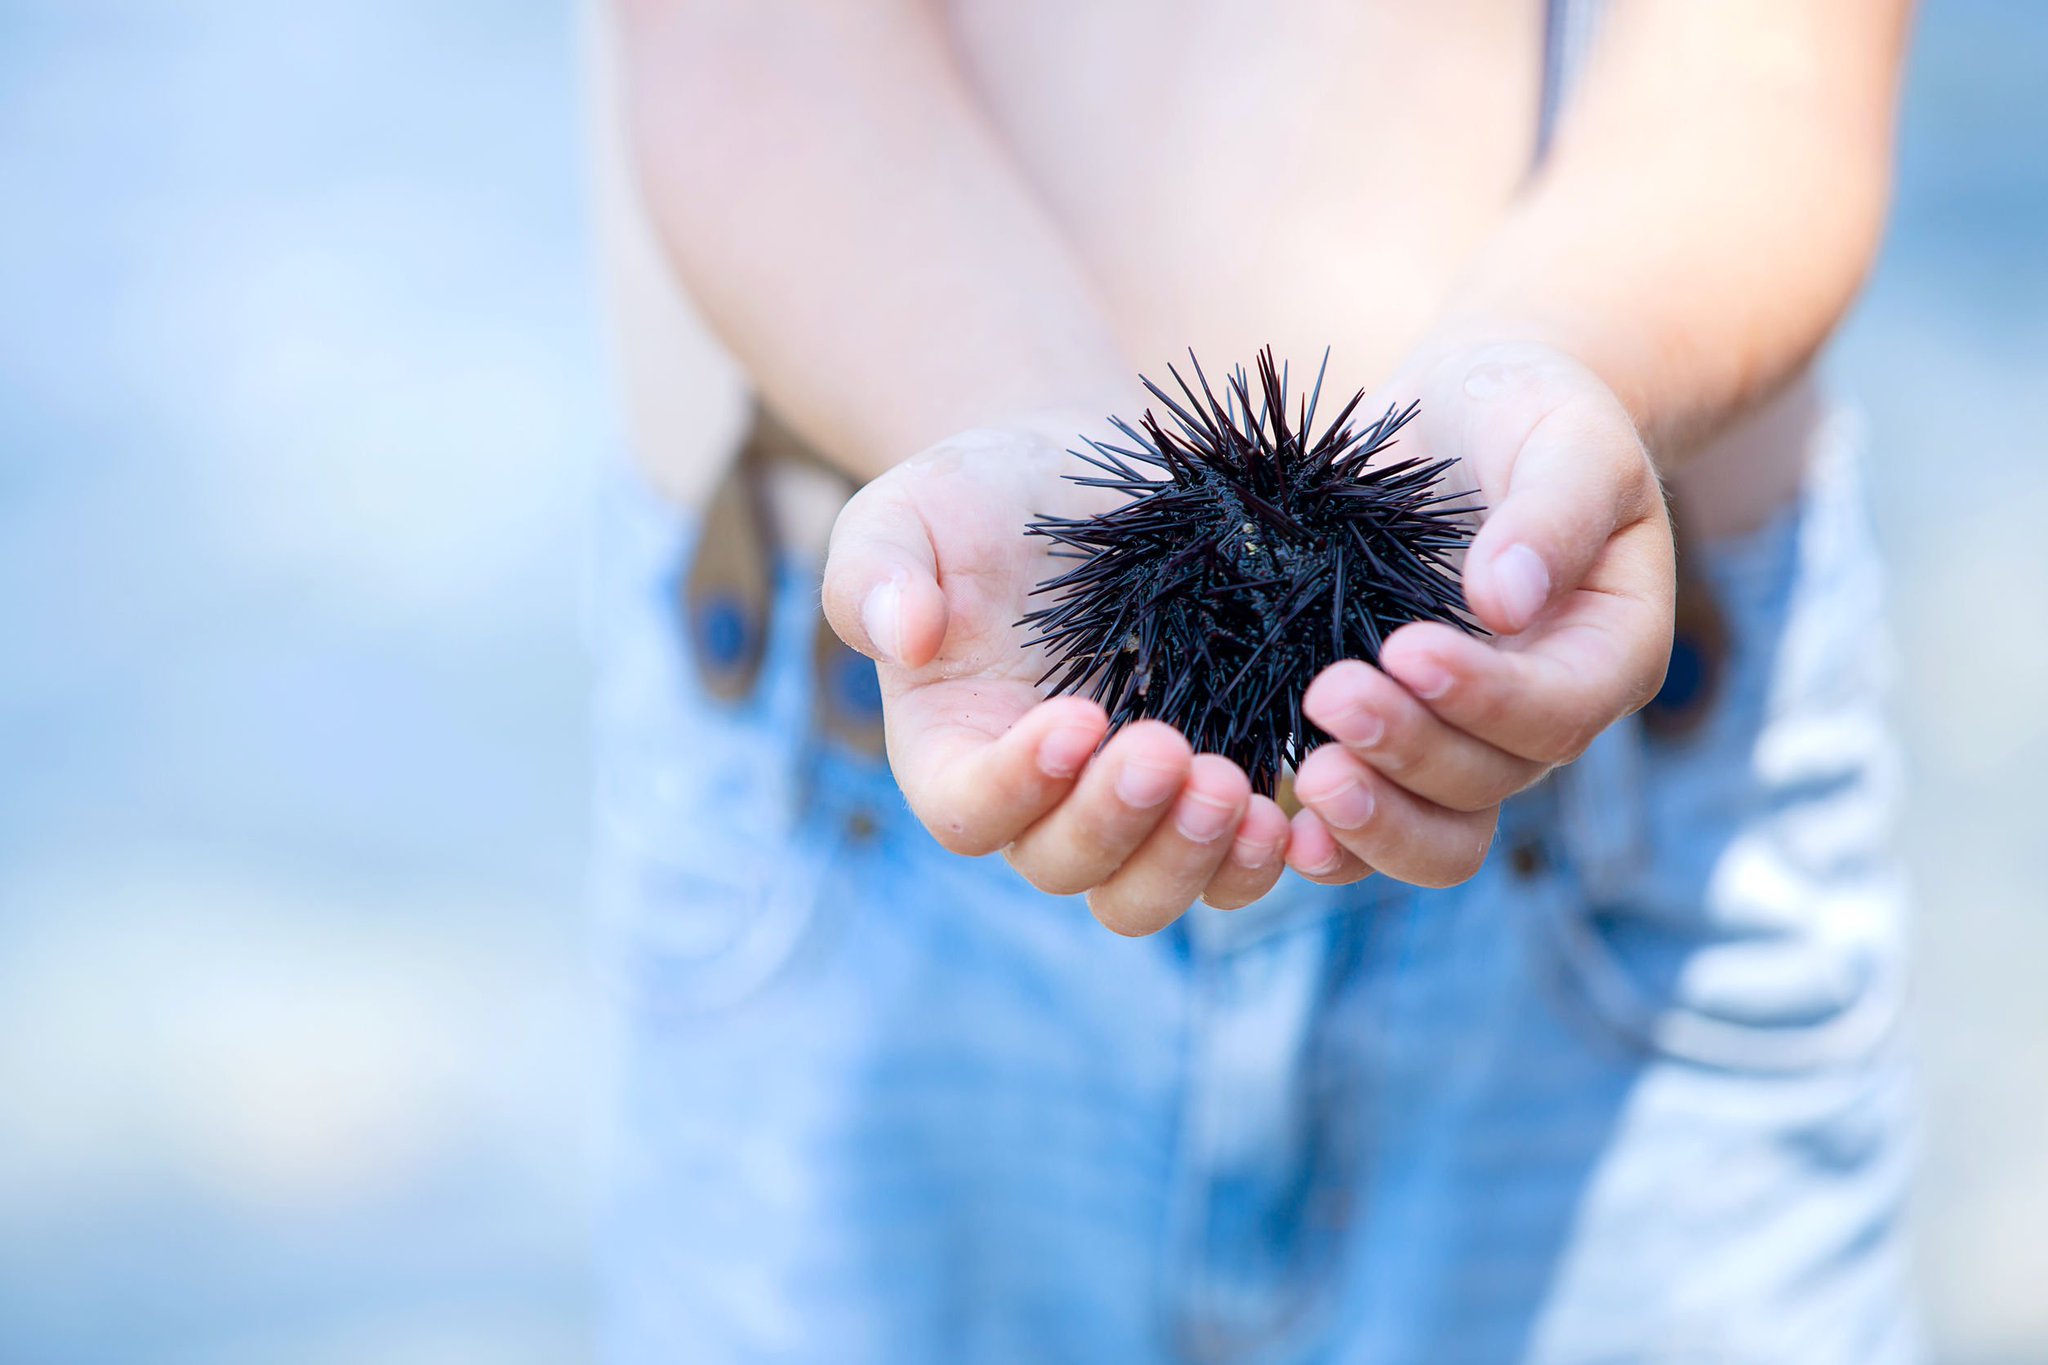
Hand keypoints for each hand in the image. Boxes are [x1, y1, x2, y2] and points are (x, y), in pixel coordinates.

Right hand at [822, 425, 1294, 934]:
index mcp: (953, 753)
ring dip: (1196, 859)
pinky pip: (1231, 863)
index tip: (1076, 718)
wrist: (1082, 484)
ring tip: (1240, 791)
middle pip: (1070, 868)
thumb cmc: (977, 502)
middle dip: (1121, 826)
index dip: (1019, 786)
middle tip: (1170, 752)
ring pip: (1152, 891)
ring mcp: (1131, 808)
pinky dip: (1263, 855)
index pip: (970, 812)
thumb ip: (875, 572)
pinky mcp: (1209, 786)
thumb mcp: (904, 513)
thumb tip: (902, 636)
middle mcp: (1040, 804)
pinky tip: (1295, 805)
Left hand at [1285, 339, 1676, 886]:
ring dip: (1375, 819)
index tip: (1406, 649)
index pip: (1559, 708)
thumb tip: (1507, 600)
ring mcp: (1469, 740)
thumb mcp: (1563, 434)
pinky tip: (1284, 829)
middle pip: (1491, 781)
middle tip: (1329, 694)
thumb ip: (1550, 510)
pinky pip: (1379, 823)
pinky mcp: (1399, 740)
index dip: (1486, 697)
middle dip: (1410, 750)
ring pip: (1442, 832)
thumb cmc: (1529, 412)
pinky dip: (1336, 843)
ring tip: (1309, 776)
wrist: (1466, 415)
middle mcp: (1545, 715)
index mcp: (1608, 650)